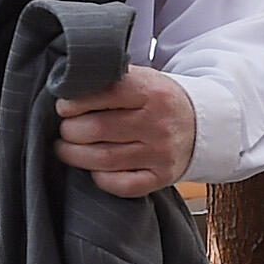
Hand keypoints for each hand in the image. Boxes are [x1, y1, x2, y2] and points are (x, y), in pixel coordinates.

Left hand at [54, 65, 195, 196]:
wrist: (200, 125)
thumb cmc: (158, 101)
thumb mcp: (142, 78)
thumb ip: (109, 80)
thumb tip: (67, 90)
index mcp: (151, 91)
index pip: (104, 94)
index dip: (75, 102)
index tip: (63, 107)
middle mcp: (158, 123)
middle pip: (97, 129)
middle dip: (70, 130)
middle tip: (65, 129)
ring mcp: (161, 153)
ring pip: (104, 159)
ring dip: (75, 155)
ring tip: (66, 149)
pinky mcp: (162, 177)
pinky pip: (122, 185)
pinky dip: (101, 179)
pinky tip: (94, 168)